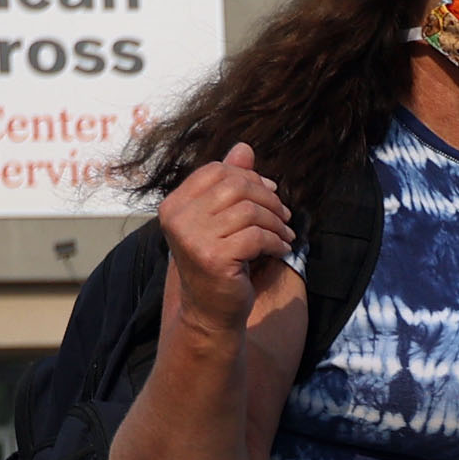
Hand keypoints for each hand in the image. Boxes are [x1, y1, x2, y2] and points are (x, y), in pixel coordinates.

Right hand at [157, 143, 297, 340]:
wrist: (210, 312)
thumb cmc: (217, 263)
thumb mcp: (220, 220)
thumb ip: (229, 184)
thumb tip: (244, 148)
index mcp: (173, 205)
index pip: (215, 171)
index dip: (248, 177)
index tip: (270, 193)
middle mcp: (177, 219)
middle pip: (235, 187)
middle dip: (267, 199)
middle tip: (283, 215)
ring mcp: (193, 238)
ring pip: (249, 211)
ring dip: (275, 222)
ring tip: (284, 233)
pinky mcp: (213, 258)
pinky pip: (256, 236)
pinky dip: (276, 241)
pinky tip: (282, 249)